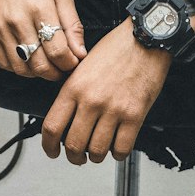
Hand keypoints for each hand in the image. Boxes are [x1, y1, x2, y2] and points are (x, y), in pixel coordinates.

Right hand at [0, 0, 86, 80]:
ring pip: (22, 69)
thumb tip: (81, 54)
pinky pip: (4, 63)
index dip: (70, 64)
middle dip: (56, 73)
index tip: (74, 62)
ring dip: (38, 73)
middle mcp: (18, 20)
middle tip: (62, 68)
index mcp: (41, 7)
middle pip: (40, 65)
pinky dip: (19, 67)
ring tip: (47, 64)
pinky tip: (28, 59)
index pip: (59, 52)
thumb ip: (72, 25)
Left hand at [41, 19, 172, 164]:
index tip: (52, 151)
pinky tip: (117, 147)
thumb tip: (65, 118)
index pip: (52, 127)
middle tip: (77, 157)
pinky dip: (117, 154)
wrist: (146, 39)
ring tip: (97, 152)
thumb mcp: (82, 66)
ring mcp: (114, 109)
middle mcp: (91, 100)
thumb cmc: (116, 48)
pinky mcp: (135, 115)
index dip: (48, 146)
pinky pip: (122, 148)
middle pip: (74, 145)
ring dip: (95, 157)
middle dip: (74, 157)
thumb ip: (72, 92)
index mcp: (73, 87)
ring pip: (97, 151)